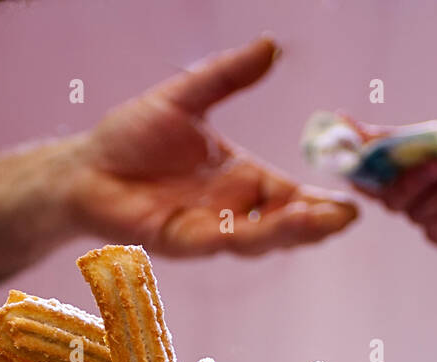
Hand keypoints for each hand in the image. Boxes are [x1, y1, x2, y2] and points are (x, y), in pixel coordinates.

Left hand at [65, 37, 357, 255]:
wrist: (84, 167)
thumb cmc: (132, 137)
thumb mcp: (187, 97)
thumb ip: (228, 76)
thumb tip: (270, 46)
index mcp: (241, 180)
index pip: (289, 196)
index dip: (319, 203)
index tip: (352, 203)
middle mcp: (230, 210)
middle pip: (283, 224)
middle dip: (315, 224)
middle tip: (347, 216)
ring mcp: (207, 229)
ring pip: (256, 237)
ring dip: (287, 232)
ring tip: (317, 221)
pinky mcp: (178, 240)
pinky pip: (215, 239)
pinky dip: (241, 235)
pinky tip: (264, 228)